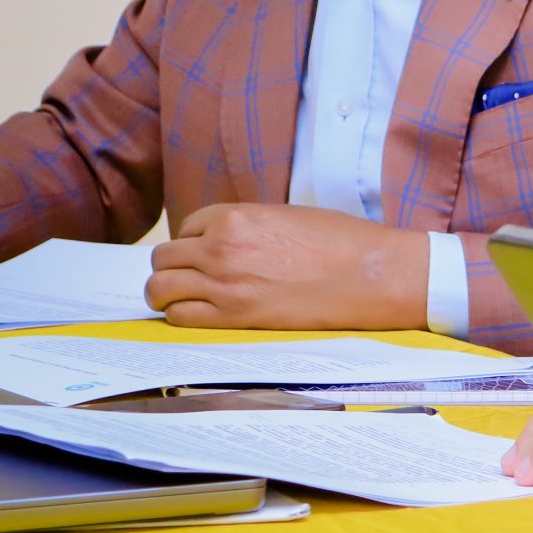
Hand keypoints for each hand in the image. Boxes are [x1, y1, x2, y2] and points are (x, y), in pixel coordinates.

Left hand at [146, 203, 430, 328]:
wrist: (370, 274)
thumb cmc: (343, 241)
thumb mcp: (289, 215)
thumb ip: (251, 225)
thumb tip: (234, 240)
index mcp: (236, 216)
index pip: (186, 227)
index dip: (192, 242)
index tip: (202, 254)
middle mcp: (220, 247)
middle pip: (164, 258)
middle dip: (172, 268)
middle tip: (187, 279)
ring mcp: (223, 283)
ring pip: (161, 288)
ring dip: (166, 294)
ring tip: (181, 300)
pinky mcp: (234, 315)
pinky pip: (180, 316)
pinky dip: (181, 316)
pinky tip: (198, 315)